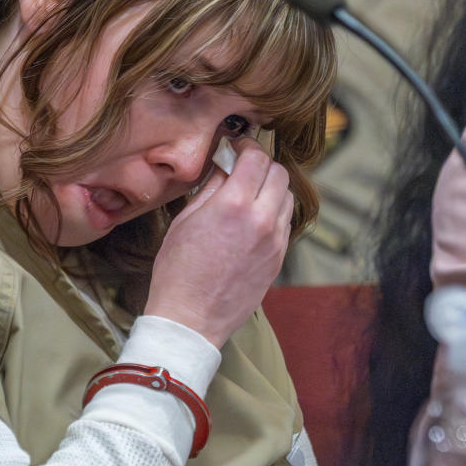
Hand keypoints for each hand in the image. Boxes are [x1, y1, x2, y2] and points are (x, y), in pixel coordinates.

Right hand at [144, 138, 293, 347]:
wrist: (190, 318)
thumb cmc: (178, 272)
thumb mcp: (185, 221)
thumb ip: (211, 188)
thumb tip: (225, 166)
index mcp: (234, 205)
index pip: (256, 157)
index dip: (247, 146)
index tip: (237, 147)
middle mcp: (261, 220)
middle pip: (279, 173)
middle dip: (262, 165)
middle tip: (243, 168)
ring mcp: (274, 241)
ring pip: (286, 197)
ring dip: (271, 189)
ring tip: (248, 195)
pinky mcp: (278, 259)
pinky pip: (284, 223)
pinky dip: (273, 213)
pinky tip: (252, 220)